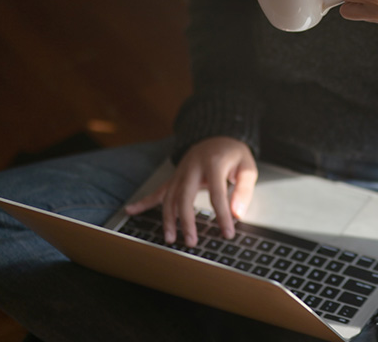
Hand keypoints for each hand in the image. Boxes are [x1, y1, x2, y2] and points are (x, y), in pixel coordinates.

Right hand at [125, 137, 257, 244]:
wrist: (218, 136)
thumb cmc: (233, 154)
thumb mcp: (248, 167)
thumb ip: (244, 190)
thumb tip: (237, 214)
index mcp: (214, 163)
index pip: (217, 193)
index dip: (222, 215)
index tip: (227, 233)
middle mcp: (193, 167)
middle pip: (185, 196)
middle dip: (186, 221)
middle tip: (191, 241)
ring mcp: (180, 172)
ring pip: (169, 197)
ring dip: (168, 219)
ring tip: (170, 238)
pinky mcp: (175, 177)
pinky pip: (158, 190)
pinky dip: (144, 202)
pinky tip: (130, 210)